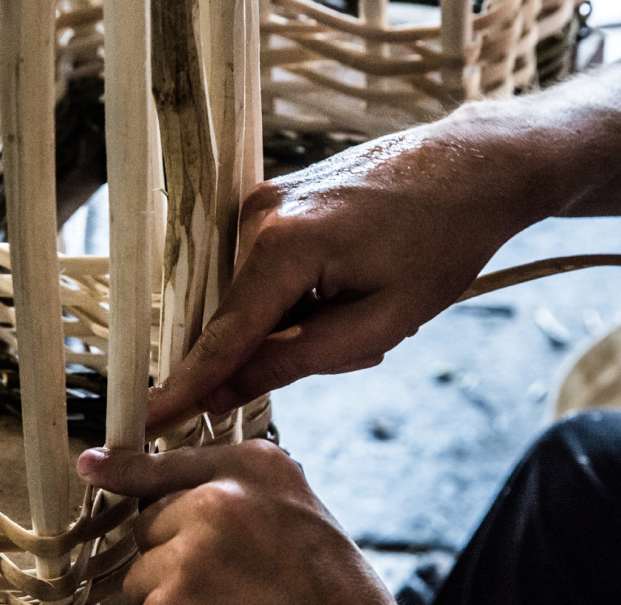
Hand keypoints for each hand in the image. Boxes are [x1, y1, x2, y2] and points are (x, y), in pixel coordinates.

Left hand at [77, 441, 471, 604]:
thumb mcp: (302, 523)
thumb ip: (246, 501)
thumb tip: (184, 501)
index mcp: (260, 468)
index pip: (171, 459)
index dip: (128, 469)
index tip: (93, 466)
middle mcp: (223, 498)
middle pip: (151, 529)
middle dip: (173, 568)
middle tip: (224, 600)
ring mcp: (194, 550)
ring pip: (142, 582)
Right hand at [146, 114, 552, 432]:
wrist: (472, 166)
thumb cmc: (441, 244)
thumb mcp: (379, 322)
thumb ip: (294, 359)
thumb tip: (223, 392)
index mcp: (283, 246)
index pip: (224, 335)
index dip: (189, 385)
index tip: (148, 422)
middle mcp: (257, 216)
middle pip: (240, 317)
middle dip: (280, 347)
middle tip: (356, 343)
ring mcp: (263, 201)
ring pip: (256, 296)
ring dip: (297, 319)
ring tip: (364, 301)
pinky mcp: (273, 198)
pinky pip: (266, 269)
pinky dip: (299, 293)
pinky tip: (351, 280)